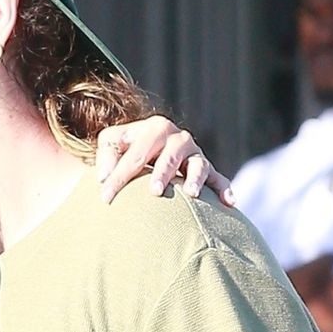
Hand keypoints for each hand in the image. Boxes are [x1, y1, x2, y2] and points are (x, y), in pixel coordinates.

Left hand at [96, 116, 234, 206]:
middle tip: (154, 191)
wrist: (151, 149)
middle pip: (171, 154)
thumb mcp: (112, 143)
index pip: (136, 153)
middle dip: (163, 172)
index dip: (120, 175)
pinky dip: (224, 189)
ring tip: (191, 194)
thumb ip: (106, 154)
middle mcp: (178, 139)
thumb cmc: (128, 149)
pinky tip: (229, 203)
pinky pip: (219, 179)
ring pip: (198, 164)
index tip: (105, 197)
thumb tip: (103, 176)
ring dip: (195, 178)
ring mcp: (194, 155)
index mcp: (154, 129)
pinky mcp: (208, 171)